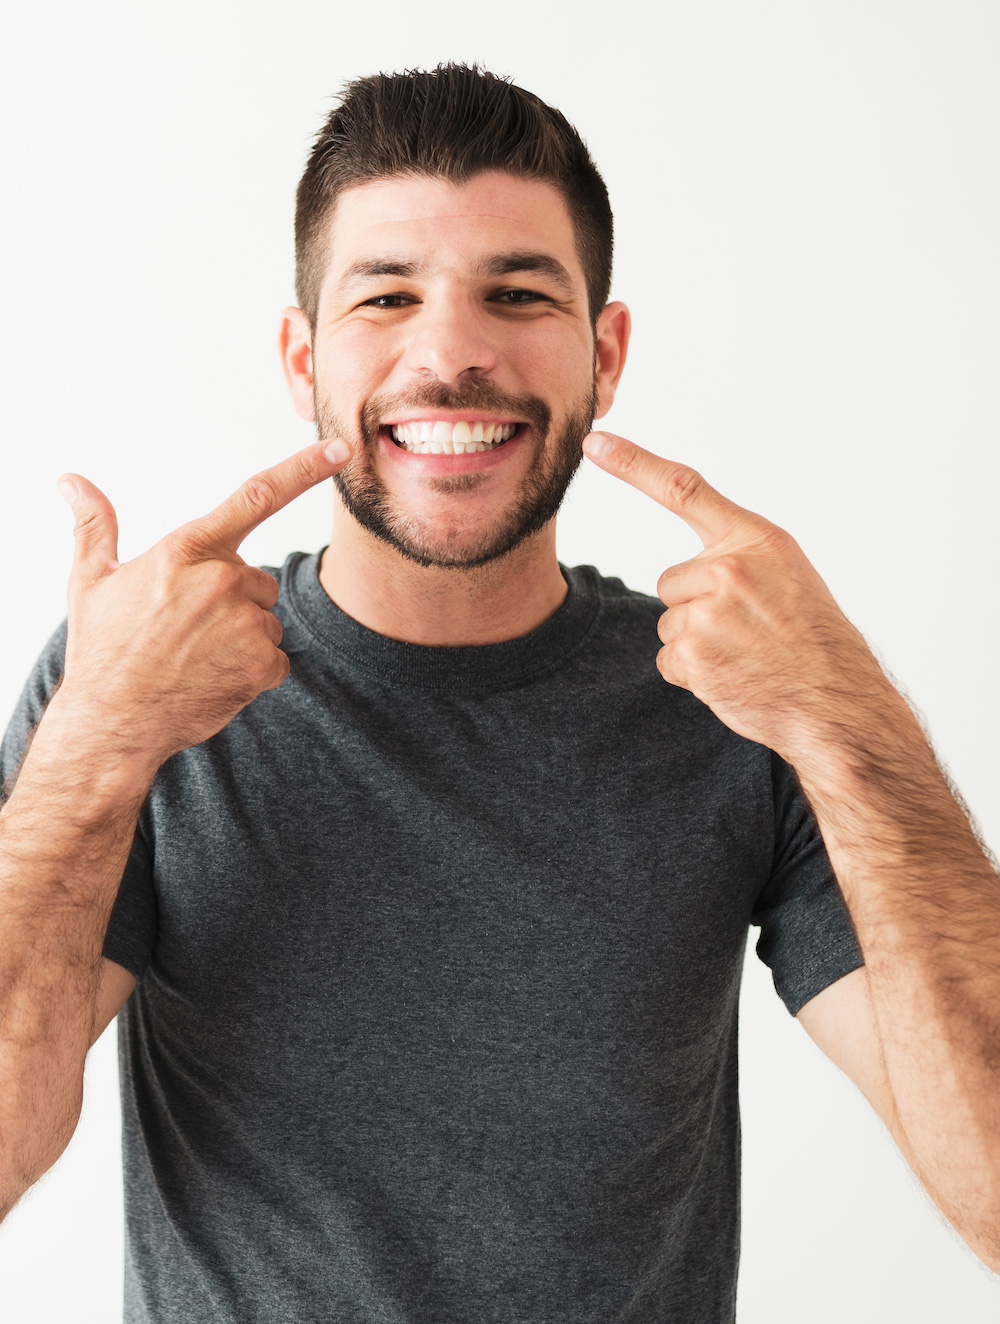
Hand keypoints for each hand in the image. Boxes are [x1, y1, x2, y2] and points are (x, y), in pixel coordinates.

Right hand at [55, 438, 352, 772]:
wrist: (113, 721)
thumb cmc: (104, 650)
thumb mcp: (92, 581)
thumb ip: (95, 525)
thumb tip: (71, 480)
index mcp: (186, 550)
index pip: (256, 497)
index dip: (304, 469)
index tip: (338, 448)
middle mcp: (221, 579)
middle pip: (259, 580)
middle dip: (234, 601)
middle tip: (189, 628)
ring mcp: (245, 623)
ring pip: (266, 619)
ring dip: (243, 637)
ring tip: (197, 655)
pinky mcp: (262, 664)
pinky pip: (275, 657)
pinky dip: (253, 671)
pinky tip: (215, 678)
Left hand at [582, 431, 890, 758]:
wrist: (837, 701)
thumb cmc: (814, 641)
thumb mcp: (789, 576)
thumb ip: (741, 559)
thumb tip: (688, 574)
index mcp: (757, 540)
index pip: (684, 488)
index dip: (633, 463)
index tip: (595, 442)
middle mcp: (731, 568)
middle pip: (671, 581)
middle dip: (695, 607)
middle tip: (746, 631)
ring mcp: (711, 612)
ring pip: (669, 623)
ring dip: (696, 644)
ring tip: (745, 655)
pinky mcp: (694, 654)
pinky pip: (668, 659)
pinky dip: (693, 675)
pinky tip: (733, 677)